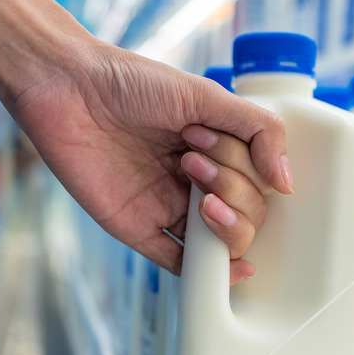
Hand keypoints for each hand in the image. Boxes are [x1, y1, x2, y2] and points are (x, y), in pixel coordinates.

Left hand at [11, 43, 292, 284]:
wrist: (65, 87)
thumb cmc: (131, 82)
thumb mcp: (205, 95)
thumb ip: (259, 131)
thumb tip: (288, 183)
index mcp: (218, 151)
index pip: (260, 182)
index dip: (244, 167)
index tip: (205, 134)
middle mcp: (198, 181)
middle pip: (248, 215)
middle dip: (232, 188)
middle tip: (191, 156)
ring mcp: (168, 206)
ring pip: (220, 243)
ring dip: (224, 227)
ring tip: (195, 187)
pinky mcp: (137, 227)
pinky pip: (176, 261)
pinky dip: (203, 272)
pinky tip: (227, 269)